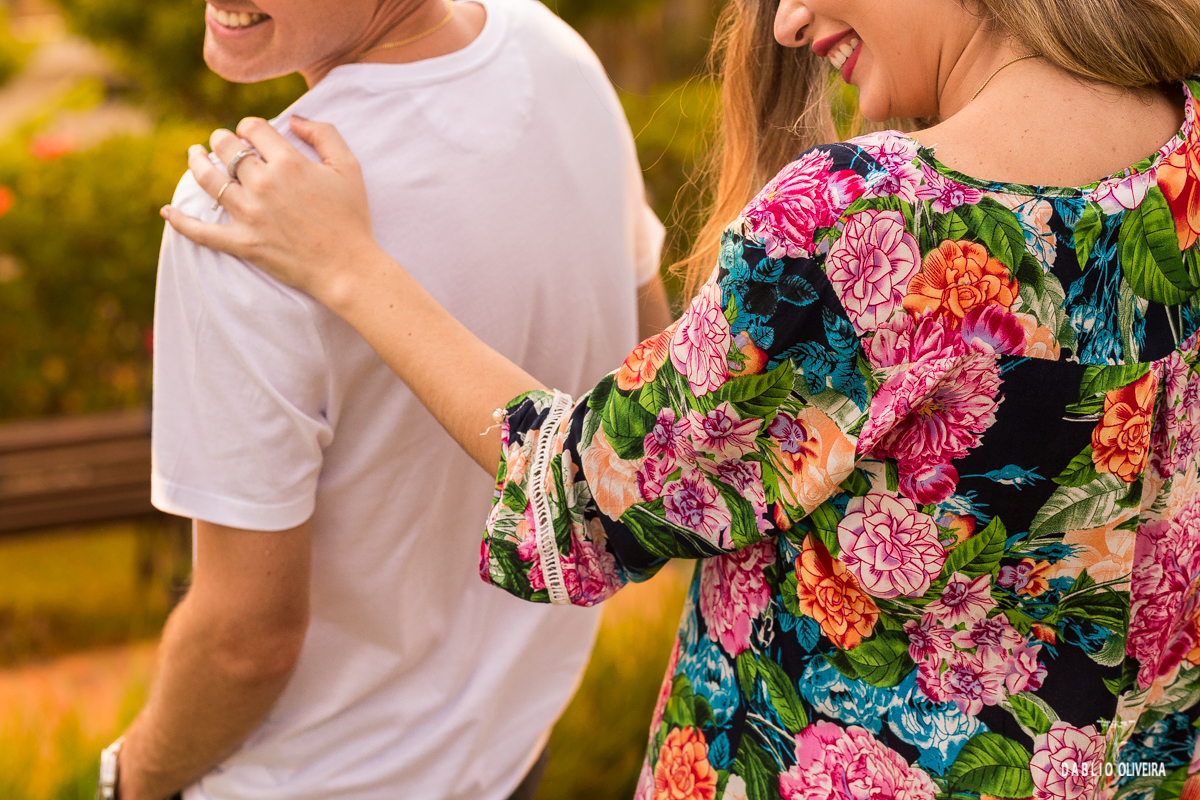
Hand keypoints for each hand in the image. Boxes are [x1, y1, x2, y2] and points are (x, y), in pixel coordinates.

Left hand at [162, 117, 381, 308]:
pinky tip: (167, 211)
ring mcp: (250, 215)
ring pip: (208, 180)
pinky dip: (181, 221)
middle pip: (225, 148)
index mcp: (288, 162)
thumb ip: (324, 134)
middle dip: (221, 140)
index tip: (252, 133)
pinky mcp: (243, 242)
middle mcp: (264, 184)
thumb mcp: (349, 167)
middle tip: (221, 142)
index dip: (249, 126)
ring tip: (193, 155)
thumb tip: (294, 120)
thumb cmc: (352, 217)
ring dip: (196, 162)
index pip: (252, 128)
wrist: (348, 267)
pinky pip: (202, 232)